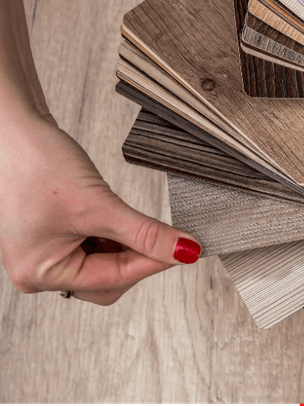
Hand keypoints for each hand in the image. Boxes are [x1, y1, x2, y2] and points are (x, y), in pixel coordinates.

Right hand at [0, 111, 201, 305]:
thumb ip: (145, 232)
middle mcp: (39, 269)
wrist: (11, 126)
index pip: (113, 280)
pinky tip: (119, 218)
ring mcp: (46, 251)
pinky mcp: (55, 234)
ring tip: (133, 220)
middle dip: (136, 257)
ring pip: (104, 263)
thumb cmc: (35, 161)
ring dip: (126, 245)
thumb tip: (184, 251)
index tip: (184, 251)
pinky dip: (114, 235)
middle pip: (108, 279)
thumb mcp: (99, 204)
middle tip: (163, 236)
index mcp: (40, 273)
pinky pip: (94, 245)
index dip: (153, 263)